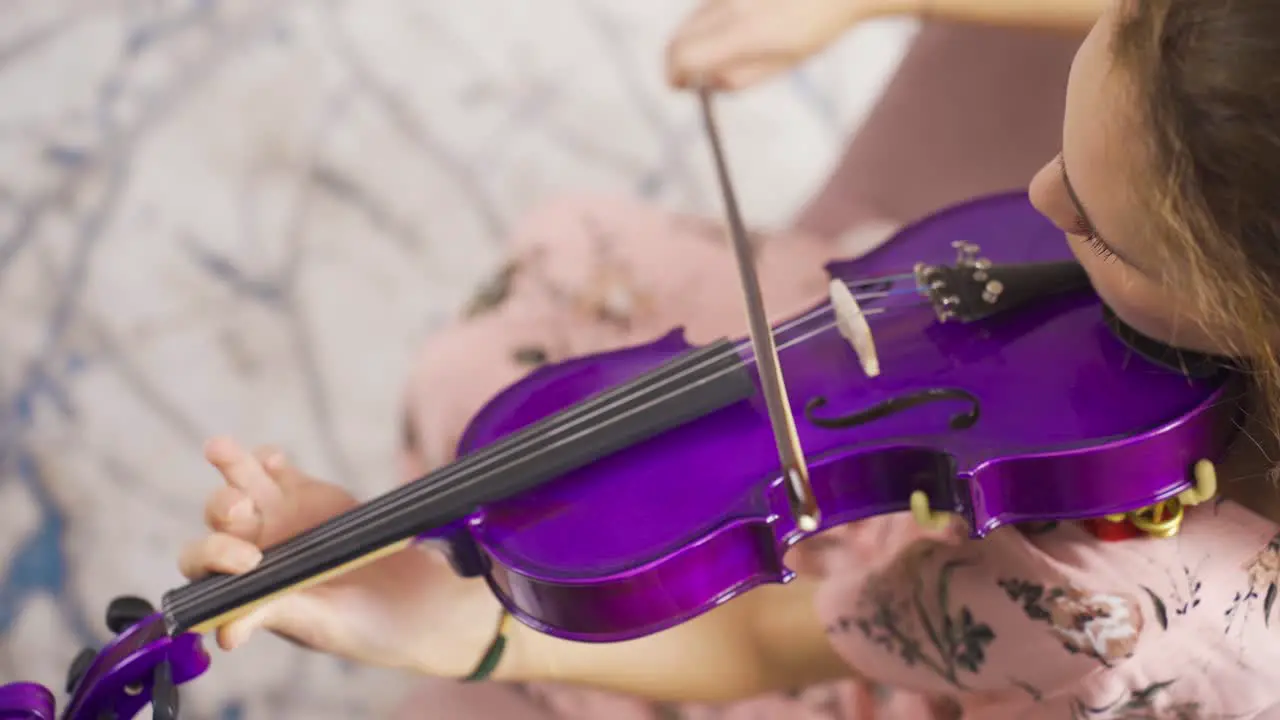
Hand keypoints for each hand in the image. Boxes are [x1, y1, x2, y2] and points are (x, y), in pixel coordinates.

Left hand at [177, 437, 503, 677]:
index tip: (248, 562)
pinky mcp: (304, 492)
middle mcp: (255, 552)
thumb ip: (277, 613)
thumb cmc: (368, 625)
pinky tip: (274, 459)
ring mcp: (277, 519)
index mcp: (249, 589)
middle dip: (222, 511)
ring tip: (221, 449)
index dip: (215, 560)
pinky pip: (273, 469)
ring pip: (241, 488)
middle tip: (240, 510)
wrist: (422, 598)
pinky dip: (267, 459)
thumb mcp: (323, 624)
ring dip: (231, 469)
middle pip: (219, 523)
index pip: (207, 571)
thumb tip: (226, 633)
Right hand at [666, 0, 885, 90]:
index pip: (684, 56)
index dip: (675, 75)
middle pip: (679, 37)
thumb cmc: (817, 26)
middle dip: (678, 60)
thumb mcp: (782, 64)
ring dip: (694, 40)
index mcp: (743, 33)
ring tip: (719, 51)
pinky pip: (707, 6)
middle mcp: (729, 5)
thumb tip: (705, 81)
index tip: (681, 86)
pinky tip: (734, 26)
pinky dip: (708, 22)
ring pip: (691, 19)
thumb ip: (739, 78)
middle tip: (690, 75)